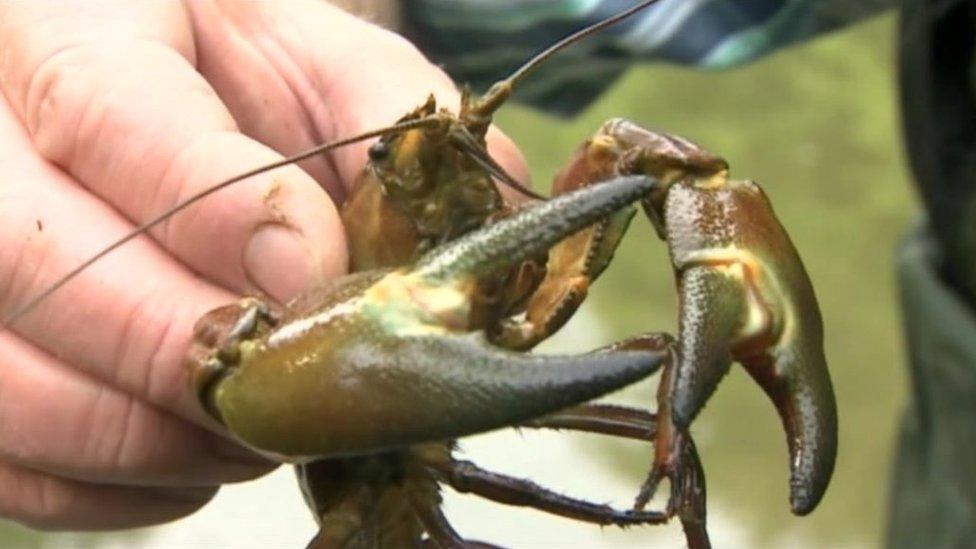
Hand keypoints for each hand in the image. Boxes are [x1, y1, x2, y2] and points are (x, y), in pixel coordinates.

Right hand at [0, 0, 525, 529]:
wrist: (167, 108)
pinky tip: (201, 455)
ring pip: (5, 379)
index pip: (102, 112)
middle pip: (22, 258)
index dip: (213, 206)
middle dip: (179, 346)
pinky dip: (116, 487)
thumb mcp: (319, 63)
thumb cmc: (243, 84)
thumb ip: (385, 118)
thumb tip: (449, 239)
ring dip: (153, 433)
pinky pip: (6, 462)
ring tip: (261, 427)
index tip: (311, 270)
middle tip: (293, 379)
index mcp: (70, 28)